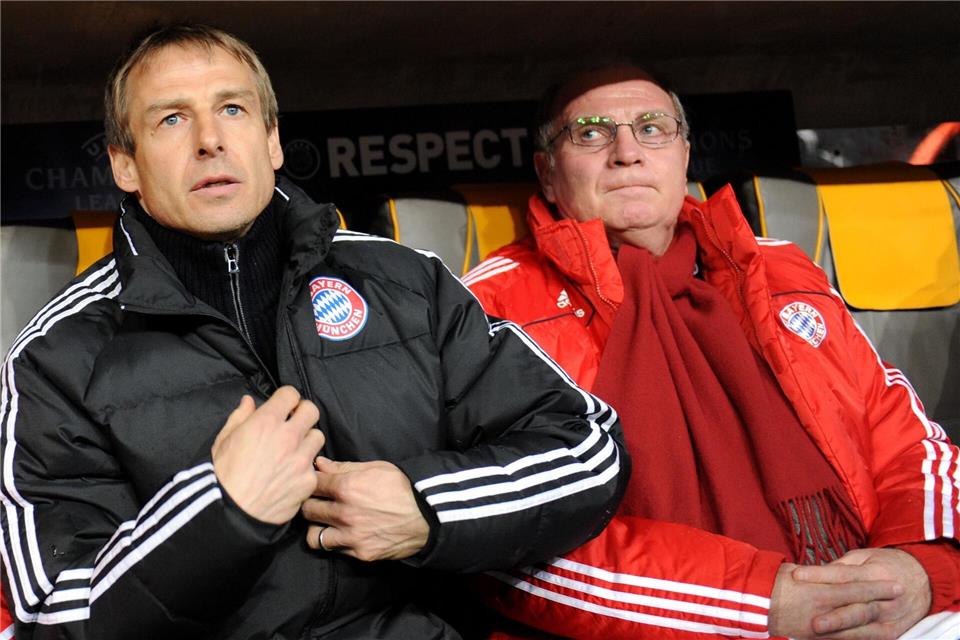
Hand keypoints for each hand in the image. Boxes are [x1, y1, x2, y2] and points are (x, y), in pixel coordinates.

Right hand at [212, 386, 323, 523]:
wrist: (230, 515)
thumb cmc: (221, 477)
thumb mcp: (223, 441)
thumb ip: (239, 417)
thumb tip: (249, 402)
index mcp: (266, 422)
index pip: (291, 394)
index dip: (286, 399)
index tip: (283, 407)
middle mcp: (288, 436)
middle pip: (312, 411)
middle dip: (302, 414)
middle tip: (293, 424)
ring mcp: (301, 459)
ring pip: (317, 437)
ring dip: (307, 440)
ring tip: (293, 450)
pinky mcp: (308, 480)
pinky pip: (313, 466)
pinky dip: (305, 468)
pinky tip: (291, 474)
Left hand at [302, 456, 428, 561]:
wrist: (429, 515)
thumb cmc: (403, 487)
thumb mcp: (376, 468)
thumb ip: (343, 467)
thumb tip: (319, 464)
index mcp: (347, 487)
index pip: (313, 484)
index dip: (313, 482)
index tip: (316, 485)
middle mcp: (344, 513)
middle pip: (308, 510)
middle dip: (311, 504)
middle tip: (318, 503)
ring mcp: (351, 536)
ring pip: (314, 536)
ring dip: (317, 528)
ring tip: (326, 523)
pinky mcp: (360, 553)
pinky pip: (335, 550)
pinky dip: (336, 542)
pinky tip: (344, 534)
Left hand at [790, 547, 930, 638]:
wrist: (923, 580)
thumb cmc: (885, 565)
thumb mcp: (865, 556)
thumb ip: (843, 566)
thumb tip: (817, 572)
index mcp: (876, 573)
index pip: (843, 575)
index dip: (819, 575)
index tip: (796, 575)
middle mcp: (885, 598)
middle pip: (858, 608)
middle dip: (836, 617)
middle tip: (813, 623)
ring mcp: (890, 618)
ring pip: (863, 627)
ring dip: (841, 633)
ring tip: (819, 635)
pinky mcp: (892, 632)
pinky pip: (869, 638)